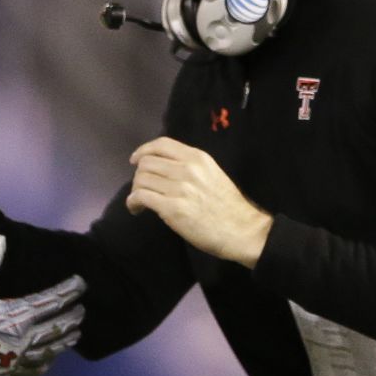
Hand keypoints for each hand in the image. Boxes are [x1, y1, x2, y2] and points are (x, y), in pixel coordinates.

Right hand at [0, 233, 84, 375]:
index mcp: (18, 314)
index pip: (52, 300)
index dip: (69, 290)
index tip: (81, 283)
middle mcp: (25, 337)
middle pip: (57, 326)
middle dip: (72, 317)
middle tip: (82, 311)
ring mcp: (19, 357)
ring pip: (50, 348)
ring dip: (65, 340)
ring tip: (76, 334)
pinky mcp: (9, 372)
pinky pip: (34, 368)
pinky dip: (45, 363)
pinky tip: (49, 361)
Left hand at [127, 137, 272, 267]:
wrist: (242, 230)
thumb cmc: (228, 205)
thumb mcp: (212, 173)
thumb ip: (190, 167)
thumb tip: (162, 168)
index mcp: (197, 158)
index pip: (162, 144)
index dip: (143, 150)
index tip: (136, 160)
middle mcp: (187, 169)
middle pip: (147, 163)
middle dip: (138, 175)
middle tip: (142, 188)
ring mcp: (179, 188)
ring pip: (141, 179)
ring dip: (135, 190)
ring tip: (139, 201)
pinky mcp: (172, 208)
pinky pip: (141, 197)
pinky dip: (133, 202)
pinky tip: (136, 209)